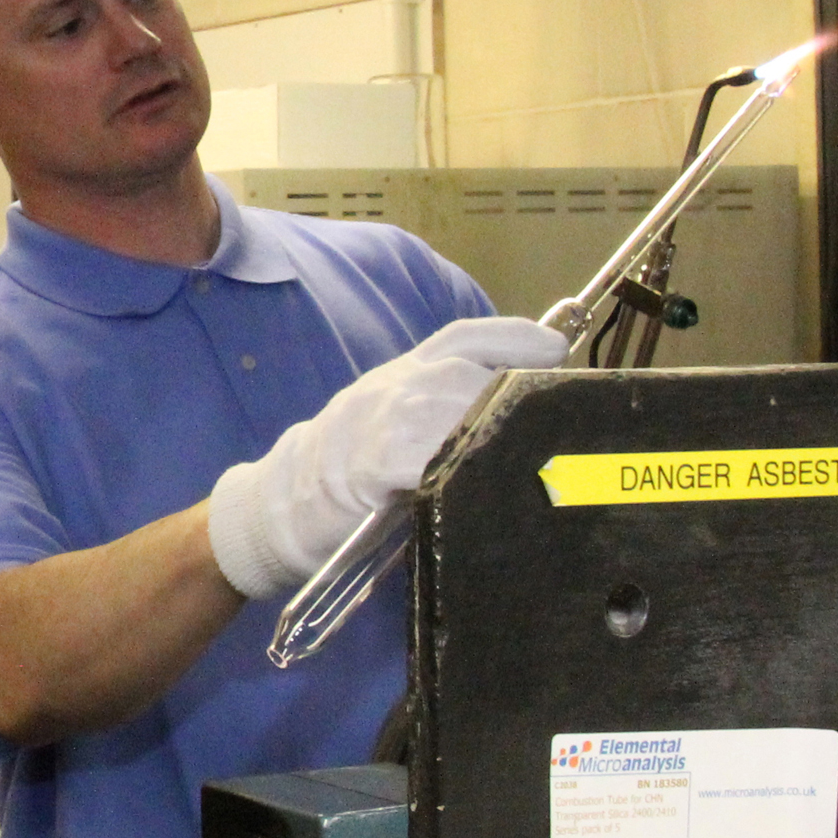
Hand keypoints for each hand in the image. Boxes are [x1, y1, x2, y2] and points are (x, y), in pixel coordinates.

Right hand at [206, 317, 568, 597]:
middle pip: (469, 375)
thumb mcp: (395, 420)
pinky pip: (425, 455)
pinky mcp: (371, 464)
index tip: (556, 348)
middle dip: (514, 400)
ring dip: (492, 431)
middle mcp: (394, 386)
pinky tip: (479, 477)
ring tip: (528, 457)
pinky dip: (456, 464)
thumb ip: (446, 410)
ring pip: (453, 410)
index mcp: (402, 372)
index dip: (515, 337)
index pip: (464, 336)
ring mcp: (380, 420)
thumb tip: (516, 416)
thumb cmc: (347, 467)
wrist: (281, 501)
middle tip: (552, 428)